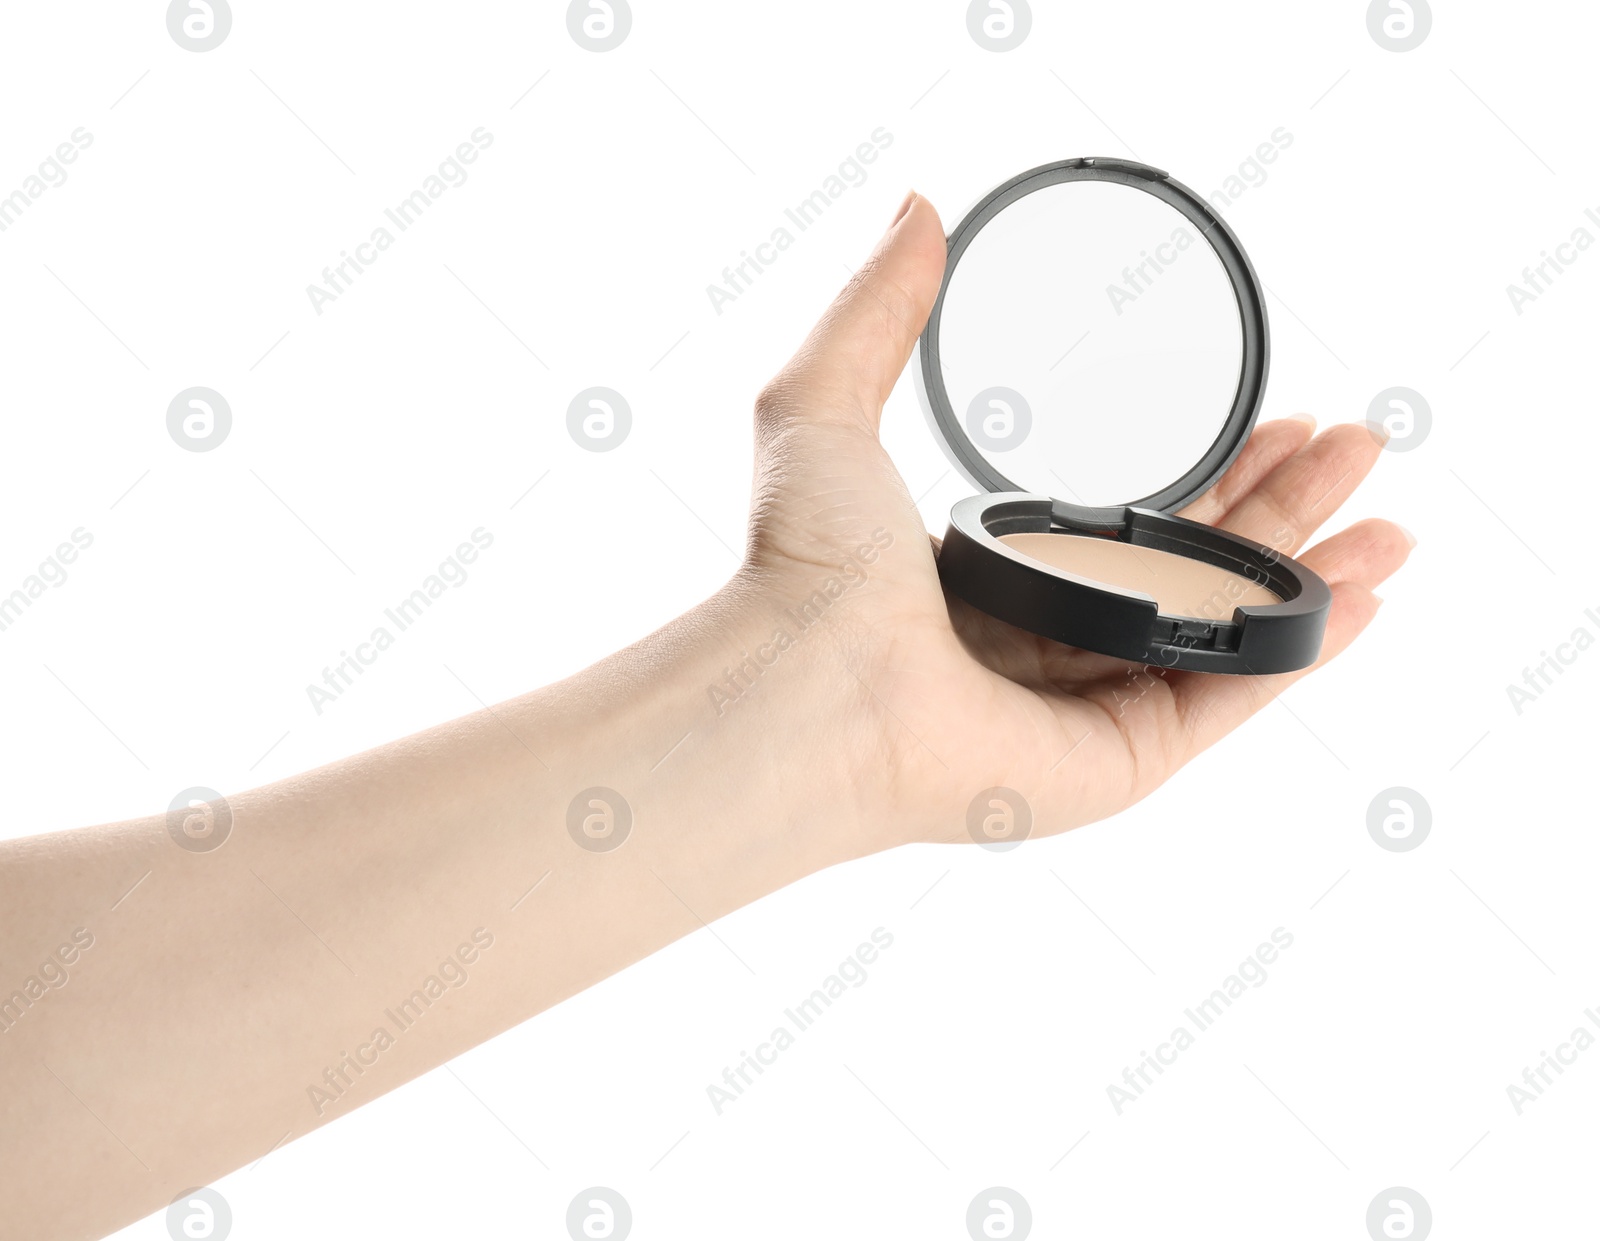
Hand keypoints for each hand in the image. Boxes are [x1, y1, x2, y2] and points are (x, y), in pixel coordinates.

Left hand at [734, 191, 1413, 845]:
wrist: (806, 688)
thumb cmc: (801, 567)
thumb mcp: (827, 402)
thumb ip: (876, 308)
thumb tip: (916, 208)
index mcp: (983, 577)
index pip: (1122, 521)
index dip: (1208, 475)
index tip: (1273, 425)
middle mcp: (1039, 643)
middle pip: (1189, 570)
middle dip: (1282, 510)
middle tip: (1350, 449)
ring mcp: (1083, 707)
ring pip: (1223, 632)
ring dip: (1311, 575)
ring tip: (1387, 517)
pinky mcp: (1118, 761)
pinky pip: (1228, 698)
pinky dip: (1301, 655)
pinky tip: (1363, 601)